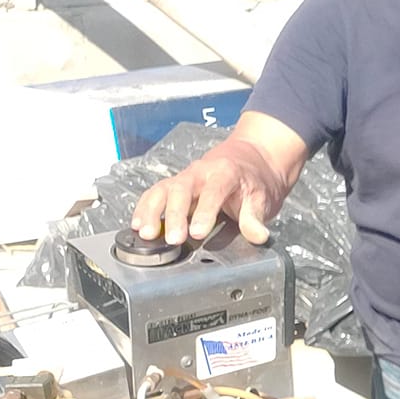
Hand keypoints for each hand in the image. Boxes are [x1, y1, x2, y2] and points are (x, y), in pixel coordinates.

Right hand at [131, 139, 289, 246]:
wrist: (249, 159)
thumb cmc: (253, 179)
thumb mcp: (261, 197)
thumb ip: (255, 218)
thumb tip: (258, 235)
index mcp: (225, 172)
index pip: (213, 192)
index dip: (204, 212)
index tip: (197, 233)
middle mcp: (200, 172)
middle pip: (182, 190)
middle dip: (175, 215)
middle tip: (173, 239)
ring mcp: (184, 178)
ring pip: (163, 190)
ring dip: (152, 211)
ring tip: (146, 233)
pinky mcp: (174, 185)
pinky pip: (155, 193)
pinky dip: (145, 208)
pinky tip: (138, 224)